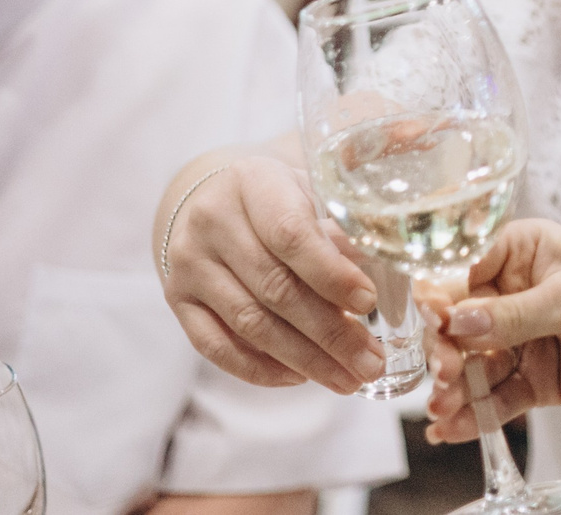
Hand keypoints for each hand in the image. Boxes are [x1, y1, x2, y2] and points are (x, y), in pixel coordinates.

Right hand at [160, 156, 385, 394]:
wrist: (210, 201)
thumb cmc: (276, 199)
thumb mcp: (308, 193)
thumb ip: (339, 228)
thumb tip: (383, 273)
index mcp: (252, 181)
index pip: (290, 233)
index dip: (331, 273)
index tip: (369, 302)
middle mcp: (211, 220)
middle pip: (275, 288)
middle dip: (330, 332)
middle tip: (370, 362)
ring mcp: (188, 263)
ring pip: (250, 323)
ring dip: (305, 359)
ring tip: (347, 379)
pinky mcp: (177, 300)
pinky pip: (217, 347)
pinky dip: (261, 369)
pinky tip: (299, 377)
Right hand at [419, 222, 560, 439]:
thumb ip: (515, 313)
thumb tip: (457, 321)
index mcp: (522, 252)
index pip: (462, 273)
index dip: (440, 300)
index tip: (429, 324)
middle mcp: (517, 294)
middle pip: (460, 325)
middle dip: (445, 351)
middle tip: (444, 374)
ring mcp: (527, 340)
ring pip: (474, 365)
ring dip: (454, 388)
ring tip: (443, 408)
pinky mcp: (540, 379)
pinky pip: (498, 398)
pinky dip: (475, 414)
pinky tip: (453, 428)